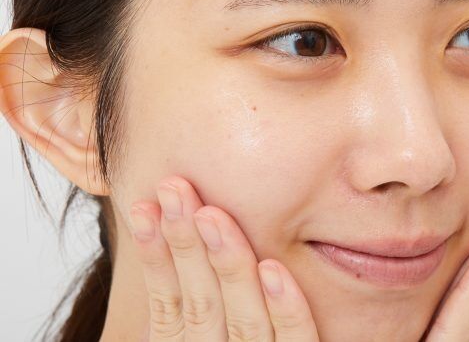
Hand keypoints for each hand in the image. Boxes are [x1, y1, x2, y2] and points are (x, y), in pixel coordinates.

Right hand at [128, 176, 319, 340]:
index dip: (156, 256)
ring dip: (226, 260)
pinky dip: (285, 310)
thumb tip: (163, 258)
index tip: (143, 207)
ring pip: (241, 316)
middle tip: (174, 188)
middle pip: (201, 303)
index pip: (169, 306)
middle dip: (185, 243)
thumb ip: (183, 320)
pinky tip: (274, 269)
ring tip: (209, 210)